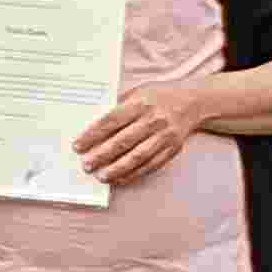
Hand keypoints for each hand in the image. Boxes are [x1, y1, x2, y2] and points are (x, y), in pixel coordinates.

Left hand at [75, 79, 211, 187]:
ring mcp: (165, 136)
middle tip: (86, 165)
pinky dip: (134, 174)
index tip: (78, 146)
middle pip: (123, 141)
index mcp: (140, 103)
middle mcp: (154, 120)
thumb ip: (118, 107)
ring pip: (138, 156)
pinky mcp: (172, 149)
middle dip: (102, 155)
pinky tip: (120, 178)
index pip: (111, 121)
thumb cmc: (158, 97)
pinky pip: (151, 165)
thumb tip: (93, 127)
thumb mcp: (137, 93)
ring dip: (117, 169)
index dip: (93, 135)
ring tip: (101, 176)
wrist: (192, 103)